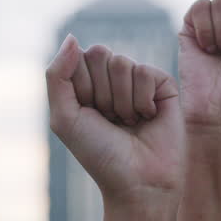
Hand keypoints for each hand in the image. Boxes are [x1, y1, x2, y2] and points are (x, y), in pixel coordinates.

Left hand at [46, 34, 183, 203]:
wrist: (138, 182)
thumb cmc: (100, 155)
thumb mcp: (64, 117)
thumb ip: (57, 75)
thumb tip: (72, 37)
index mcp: (87, 83)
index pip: (78, 58)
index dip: (82, 89)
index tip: (90, 116)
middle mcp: (112, 78)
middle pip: (100, 54)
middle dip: (101, 93)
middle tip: (111, 120)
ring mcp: (139, 80)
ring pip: (123, 63)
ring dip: (122, 101)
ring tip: (130, 123)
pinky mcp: (163, 84)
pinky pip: (145, 72)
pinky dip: (142, 101)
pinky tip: (148, 118)